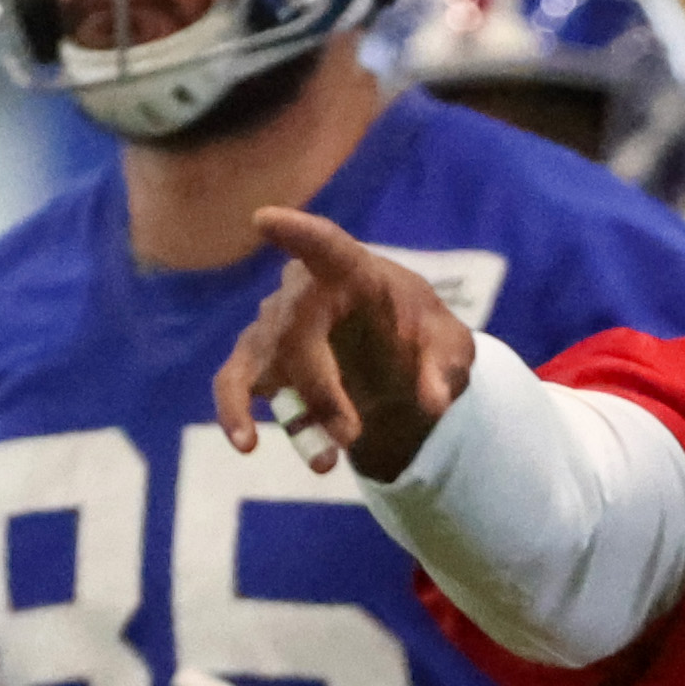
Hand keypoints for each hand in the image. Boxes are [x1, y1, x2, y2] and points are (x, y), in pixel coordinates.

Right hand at [209, 208, 477, 482]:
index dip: (297, 234)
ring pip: (269, 366)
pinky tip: (246, 444)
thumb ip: (446, 367)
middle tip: (351, 436)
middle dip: (321, 389)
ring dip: (297, 416)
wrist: (395, 358)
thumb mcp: (451, 350)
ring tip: (326, 464)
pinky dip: (234, 412)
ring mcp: (274, 322)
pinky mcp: (257, 358)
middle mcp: (304, 289)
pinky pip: (233, 381)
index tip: (264, 220)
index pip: (326, 247)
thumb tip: (433, 400)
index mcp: (356, 272)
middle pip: (295, 332)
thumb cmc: (420, 337)